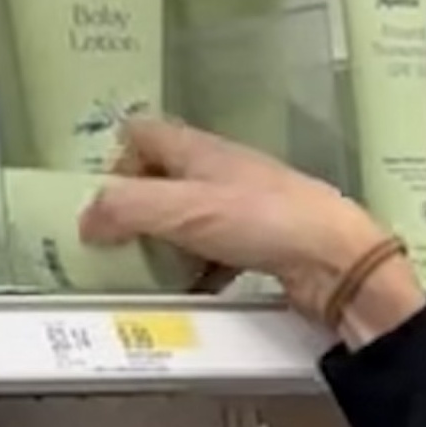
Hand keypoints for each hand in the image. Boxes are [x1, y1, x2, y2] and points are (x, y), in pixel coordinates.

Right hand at [78, 116, 406, 332]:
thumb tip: (87, 220)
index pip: (143, 134)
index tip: (106, 202)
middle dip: (138, 212)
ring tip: (151, 272)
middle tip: (120, 246)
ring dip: (168, 246)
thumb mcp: (181, 209)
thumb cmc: (264, 221)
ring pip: (191, 221)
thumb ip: (126, 208)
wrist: (338, 261)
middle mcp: (223, 172)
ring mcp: (247, 209)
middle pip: (164, 181)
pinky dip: (200, 272)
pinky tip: (194, 291)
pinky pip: (218, 255)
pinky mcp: (266, 247)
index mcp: (201, 150)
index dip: (117, 160)